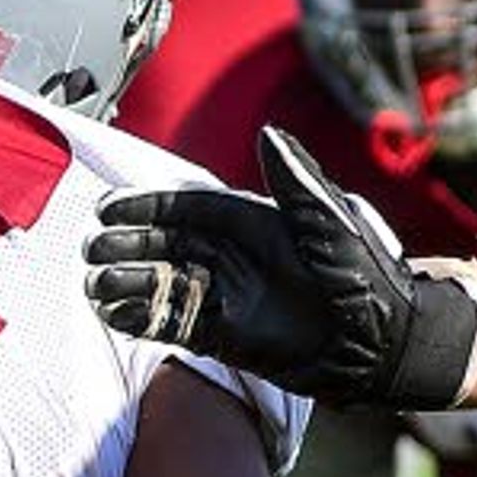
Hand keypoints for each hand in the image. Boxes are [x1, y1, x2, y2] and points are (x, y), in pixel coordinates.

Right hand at [86, 126, 476, 406]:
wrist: (384, 343)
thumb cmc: (365, 275)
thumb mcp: (330, 221)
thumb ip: (294, 182)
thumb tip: (269, 134)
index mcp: (253, 221)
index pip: (187, 206)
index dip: (146, 206)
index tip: (109, 209)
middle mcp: (233, 255)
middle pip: (165, 244)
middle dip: (126, 244)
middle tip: (92, 248)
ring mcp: (226, 294)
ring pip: (162, 283)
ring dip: (127, 282)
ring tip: (94, 285)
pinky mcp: (224, 333)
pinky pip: (172, 322)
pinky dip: (142, 317)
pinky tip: (113, 314)